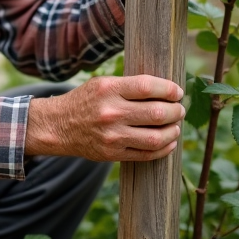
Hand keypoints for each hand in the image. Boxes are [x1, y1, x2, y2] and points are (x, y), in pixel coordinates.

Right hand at [24, 75, 184, 161]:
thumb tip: (166, 91)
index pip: (148, 87)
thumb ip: (130, 86)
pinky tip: (168, 142)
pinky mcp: (112, 153)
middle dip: (176, 111)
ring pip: (156, 137)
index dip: (169, 89)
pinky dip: (163, 148)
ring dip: (173, 131)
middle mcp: (111, 112)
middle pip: (157, 113)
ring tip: (176, 126)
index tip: (177, 92)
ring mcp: (112, 136)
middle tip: (179, 109)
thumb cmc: (86, 101)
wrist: (59, 126)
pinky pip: (146, 154)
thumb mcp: (103, 84)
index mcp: (109, 89)